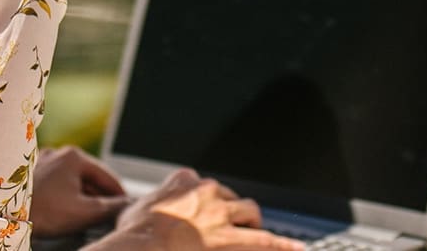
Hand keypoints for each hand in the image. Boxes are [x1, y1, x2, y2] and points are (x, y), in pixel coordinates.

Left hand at [30, 146, 130, 236]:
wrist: (5, 217)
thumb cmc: (44, 212)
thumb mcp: (84, 212)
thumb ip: (110, 207)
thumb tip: (126, 205)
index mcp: (74, 156)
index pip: (107, 175)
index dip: (119, 194)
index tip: (126, 206)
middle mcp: (57, 153)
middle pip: (88, 177)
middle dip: (99, 196)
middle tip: (109, 213)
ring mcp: (41, 162)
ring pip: (71, 181)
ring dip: (82, 196)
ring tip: (89, 214)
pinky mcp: (30, 174)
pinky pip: (56, 183)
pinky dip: (65, 195)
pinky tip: (68, 209)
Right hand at [88, 169, 303, 250]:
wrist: (138, 249)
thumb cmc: (131, 237)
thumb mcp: (133, 212)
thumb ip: (143, 207)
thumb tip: (134, 213)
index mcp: (183, 182)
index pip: (202, 185)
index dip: (209, 201)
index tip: (210, 209)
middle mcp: (206, 193)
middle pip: (231, 198)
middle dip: (236, 212)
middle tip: (237, 228)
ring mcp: (221, 215)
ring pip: (250, 214)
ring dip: (254, 225)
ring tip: (261, 238)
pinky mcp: (232, 240)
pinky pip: (266, 242)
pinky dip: (282, 245)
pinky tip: (294, 249)